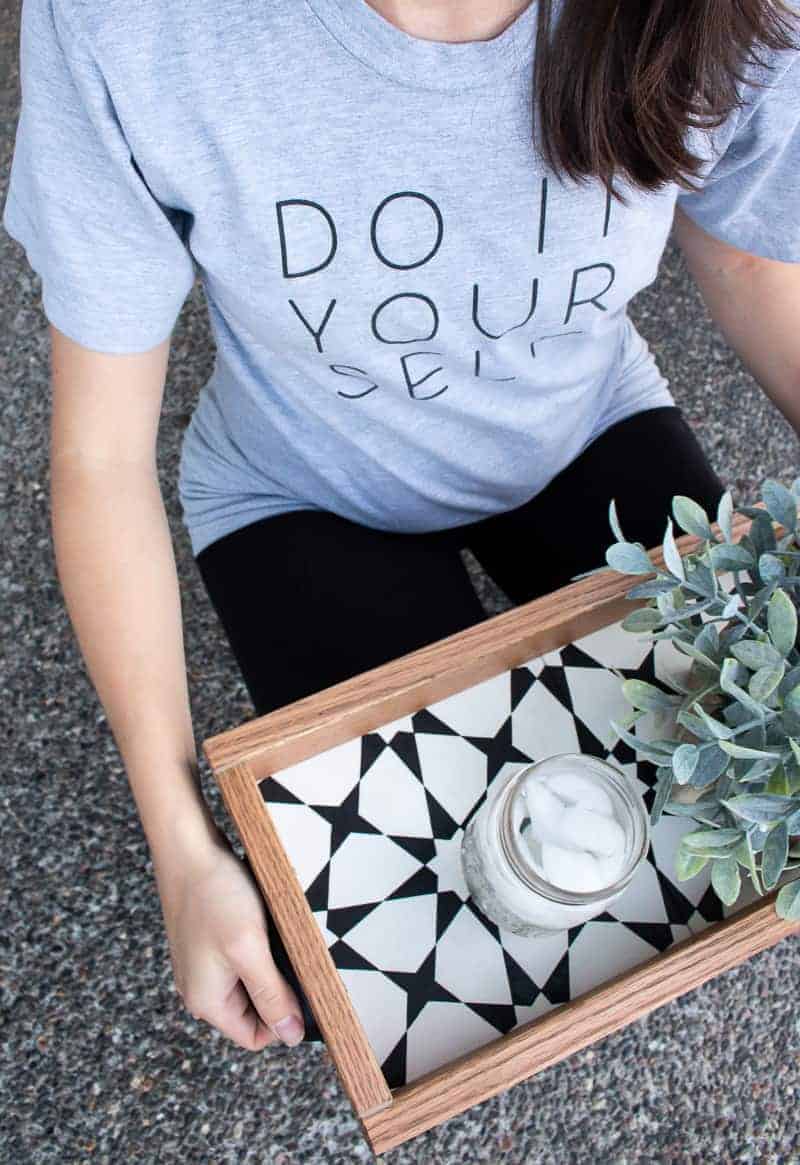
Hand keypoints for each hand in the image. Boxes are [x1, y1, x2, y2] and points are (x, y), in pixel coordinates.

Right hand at [152, 828, 305, 1049]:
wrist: (188, 849)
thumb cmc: (214, 896)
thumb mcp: (250, 950)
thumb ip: (271, 995)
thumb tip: (291, 1037)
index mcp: (207, 1002)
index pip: (254, 1037)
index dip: (283, 1021)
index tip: (304, 989)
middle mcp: (201, 989)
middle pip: (253, 1010)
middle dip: (277, 988)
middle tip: (293, 956)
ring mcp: (202, 965)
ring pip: (249, 982)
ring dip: (269, 965)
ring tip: (278, 937)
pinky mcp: (208, 942)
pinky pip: (242, 959)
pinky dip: (258, 946)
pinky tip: (264, 923)